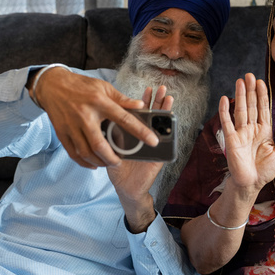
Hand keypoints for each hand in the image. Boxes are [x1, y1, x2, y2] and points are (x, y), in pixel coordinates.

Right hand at [32, 67, 158, 167]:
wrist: (52, 86)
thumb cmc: (81, 86)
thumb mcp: (104, 88)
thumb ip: (122, 99)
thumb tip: (141, 105)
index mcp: (100, 103)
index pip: (125, 119)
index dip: (141, 131)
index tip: (153, 141)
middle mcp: (85, 116)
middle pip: (100, 145)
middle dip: (112, 158)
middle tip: (120, 162)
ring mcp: (72, 126)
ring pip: (86, 152)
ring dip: (98, 162)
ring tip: (108, 163)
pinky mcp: (62, 133)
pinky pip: (73, 153)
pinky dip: (84, 162)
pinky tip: (93, 164)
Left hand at [107, 86, 172, 232]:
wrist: (125, 187)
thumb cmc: (117, 168)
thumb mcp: (111, 149)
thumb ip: (110, 136)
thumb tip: (103, 118)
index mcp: (133, 134)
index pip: (139, 114)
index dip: (143, 102)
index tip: (147, 89)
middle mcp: (144, 137)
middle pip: (152, 115)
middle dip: (157, 101)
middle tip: (160, 88)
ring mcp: (153, 145)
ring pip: (161, 125)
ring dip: (165, 111)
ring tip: (168, 97)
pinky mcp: (160, 155)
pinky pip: (167, 142)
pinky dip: (170, 130)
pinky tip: (171, 118)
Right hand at [219, 73, 274, 200]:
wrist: (251, 184)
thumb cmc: (265, 171)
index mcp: (264, 131)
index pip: (263, 109)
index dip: (262, 95)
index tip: (261, 82)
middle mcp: (251, 129)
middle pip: (251, 106)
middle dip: (250, 90)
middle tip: (249, 75)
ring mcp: (240, 133)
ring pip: (240, 110)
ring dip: (240, 96)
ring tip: (240, 81)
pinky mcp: (231, 140)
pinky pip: (227, 123)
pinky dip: (225, 111)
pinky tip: (225, 99)